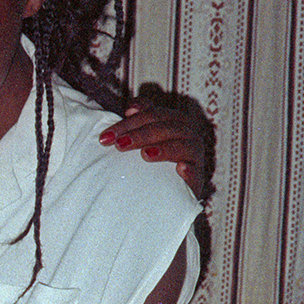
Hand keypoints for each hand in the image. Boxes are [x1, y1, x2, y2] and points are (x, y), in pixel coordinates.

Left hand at [99, 85, 214, 199]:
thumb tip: (130, 108)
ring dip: (163, 149)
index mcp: (173, 120)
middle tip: (118, 145)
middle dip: (140, 135)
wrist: (168, 195)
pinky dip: (189, 169)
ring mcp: (194, 155)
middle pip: (165, 128)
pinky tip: (180, 169)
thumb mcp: (144, 140)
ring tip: (145, 154)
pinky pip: (195, 171)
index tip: (106, 136)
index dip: (129, 123)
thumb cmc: (154, 163)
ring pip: (182, 145)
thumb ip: (140, 120)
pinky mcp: (197, 178)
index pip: (152, 115)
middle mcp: (187, 133)